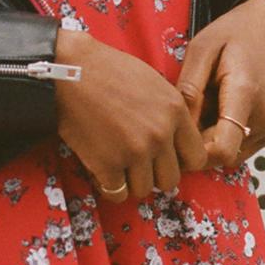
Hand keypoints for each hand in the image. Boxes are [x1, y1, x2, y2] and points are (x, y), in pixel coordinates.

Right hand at [51, 28, 211, 201]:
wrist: (68, 71)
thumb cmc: (107, 71)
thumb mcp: (153, 83)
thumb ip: (169, 113)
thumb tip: (174, 142)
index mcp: (175, 111)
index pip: (196, 158)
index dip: (180, 161)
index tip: (165, 158)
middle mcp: (160, 134)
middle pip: (170, 180)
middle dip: (154, 175)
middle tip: (137, 164)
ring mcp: (134, 152)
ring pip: (144, 190)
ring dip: (130, 182)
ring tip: (117, 164)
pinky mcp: (108, 165)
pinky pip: (118, 194)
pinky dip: (109, 187)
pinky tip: (102, 171)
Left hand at [178, 0, 264, 171]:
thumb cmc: (235, 32)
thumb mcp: (202, 49)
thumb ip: (189, 88)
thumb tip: (178, 127)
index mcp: (246, 93)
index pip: (222, 150)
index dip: (195, 152)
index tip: (177, 136)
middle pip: (223, 155)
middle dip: (199, 144)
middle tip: (187, 116)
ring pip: (232, 154)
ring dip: (212, 141)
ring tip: (205, 110)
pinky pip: (243, 147)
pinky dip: (226, 137)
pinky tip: (219, 112)